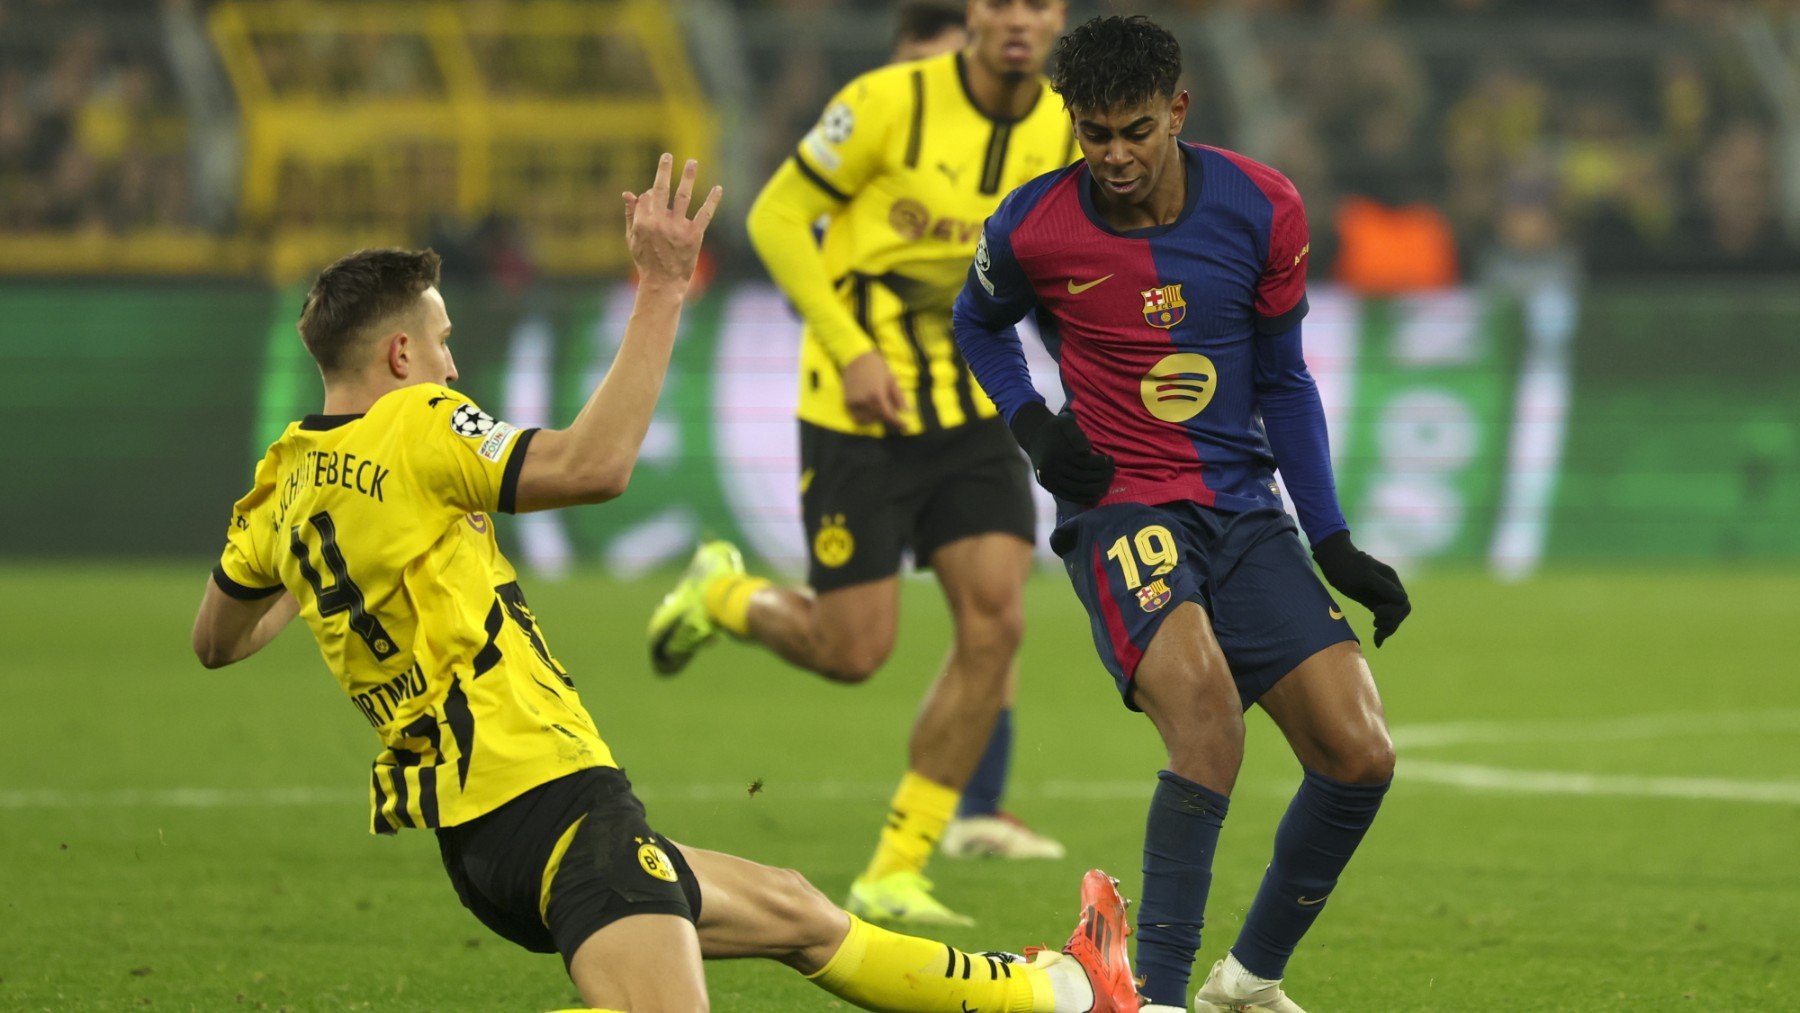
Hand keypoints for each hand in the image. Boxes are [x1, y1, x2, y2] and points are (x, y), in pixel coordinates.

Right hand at [622, 154, 721, 289]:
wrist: (663, 283)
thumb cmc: (646, 260)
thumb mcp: (632, 239)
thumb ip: (631, 215)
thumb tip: (628, 193)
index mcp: (643, 222)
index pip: (647, 197)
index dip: (649, 195)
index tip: (652, 198)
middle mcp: (660, 222)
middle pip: (661, 190)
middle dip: (663, 170)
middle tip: (667, 155)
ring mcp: (677, 228)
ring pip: (682, 196)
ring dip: (687, 177)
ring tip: (692, 162)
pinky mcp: (694, 235)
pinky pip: (704, 214)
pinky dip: (712, 201)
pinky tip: (718, 188)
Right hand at [842, 350, 905, 426]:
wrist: (856, 358)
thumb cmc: (876, 367)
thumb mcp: (891, 380)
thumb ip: (899, 397)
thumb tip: (908, 411)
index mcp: (877, 394)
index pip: (889, 415)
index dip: (898, 423)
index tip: (906, 426)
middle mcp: (864, 401)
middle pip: (879, 418)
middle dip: (888, 418)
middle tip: (894, 413)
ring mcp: (854, 402)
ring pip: (868, 420)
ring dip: (877, 419)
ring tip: (882, 410)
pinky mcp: (847, 402)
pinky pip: (857, 418)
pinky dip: (865, 419)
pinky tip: (871, 413)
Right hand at [1010, 402, 1114, 504]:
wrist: (1034, 435)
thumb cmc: (1054, 428)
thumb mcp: (1065, 423)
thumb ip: (1076, 435)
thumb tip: (1087, 450)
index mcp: (1056, 453)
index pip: (1084, 463)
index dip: (1101, 464)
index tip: (1111, 460)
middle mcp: (1051, 468)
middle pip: (1081, 477)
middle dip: (1101, 477)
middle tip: (1113, 473)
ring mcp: (1048, 479)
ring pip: (1076, 489)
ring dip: (1094, 489)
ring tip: (1107, 485)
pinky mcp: (1048, 486)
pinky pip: (1067, 496)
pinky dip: (1082, 499)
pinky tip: (1095, 498)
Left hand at [1312, 530, 1410, 646]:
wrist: (1332, 559)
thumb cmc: (1346, 566)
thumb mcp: (1363, 575)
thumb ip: (1383, 586)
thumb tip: (1402, 599)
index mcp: (1391, 579)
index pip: (1403, 602)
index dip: (1393, 611)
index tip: (1375, 612)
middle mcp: (1390, 587)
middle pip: (1401, 611)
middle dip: (1391, 621)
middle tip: (1375, 625)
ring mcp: (1382, 594)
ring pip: (1394, 616)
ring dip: (1388, 627)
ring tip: (1376, 634)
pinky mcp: (1373, 601)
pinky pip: (1384, 617)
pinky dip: (1382, 629)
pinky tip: (1376, 640)